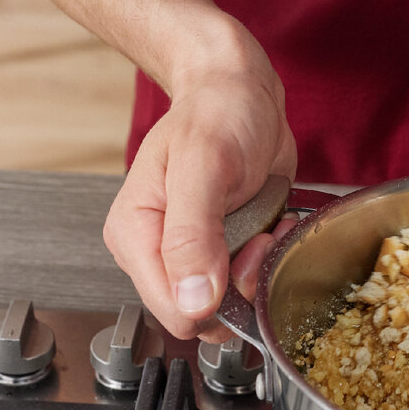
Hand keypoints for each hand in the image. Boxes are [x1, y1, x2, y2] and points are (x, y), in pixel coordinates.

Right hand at [103, 66, 296, 340]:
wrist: (241, 94)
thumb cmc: (216, 114)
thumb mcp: (203, 167)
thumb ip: (193, 236)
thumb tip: (193, 301)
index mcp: (136, 237)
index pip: (175, 313)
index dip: (219, 297)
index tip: (244, 248)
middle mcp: (160, 253)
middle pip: (208, 315)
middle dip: (244, 282)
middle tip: (258, 234)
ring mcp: (194, 256)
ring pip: (234, 303)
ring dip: (262, 269)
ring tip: (265, 224)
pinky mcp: (224, 252)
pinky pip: (252, 282)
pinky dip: (272, 258)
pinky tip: (272, 225)